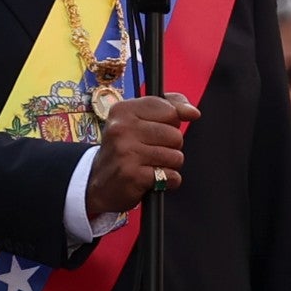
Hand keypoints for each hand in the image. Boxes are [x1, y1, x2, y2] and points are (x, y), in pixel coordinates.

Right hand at [85, 93, 199, 214]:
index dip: (171, 123)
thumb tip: (193, 112)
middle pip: (175, 135)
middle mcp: (122, 128)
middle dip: (171, 147)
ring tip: (151, 165)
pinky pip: (171, 176)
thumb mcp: (139, 120)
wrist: (97, 183)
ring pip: (175, 156)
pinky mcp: (132, 175)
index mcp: (123, 110)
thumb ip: (169, 107)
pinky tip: (152, 179)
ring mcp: (126, 152)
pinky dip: (168, 181)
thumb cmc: (124, 149)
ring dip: (169, 165)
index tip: (157, 131)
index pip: (169, 110)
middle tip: (151, 152)